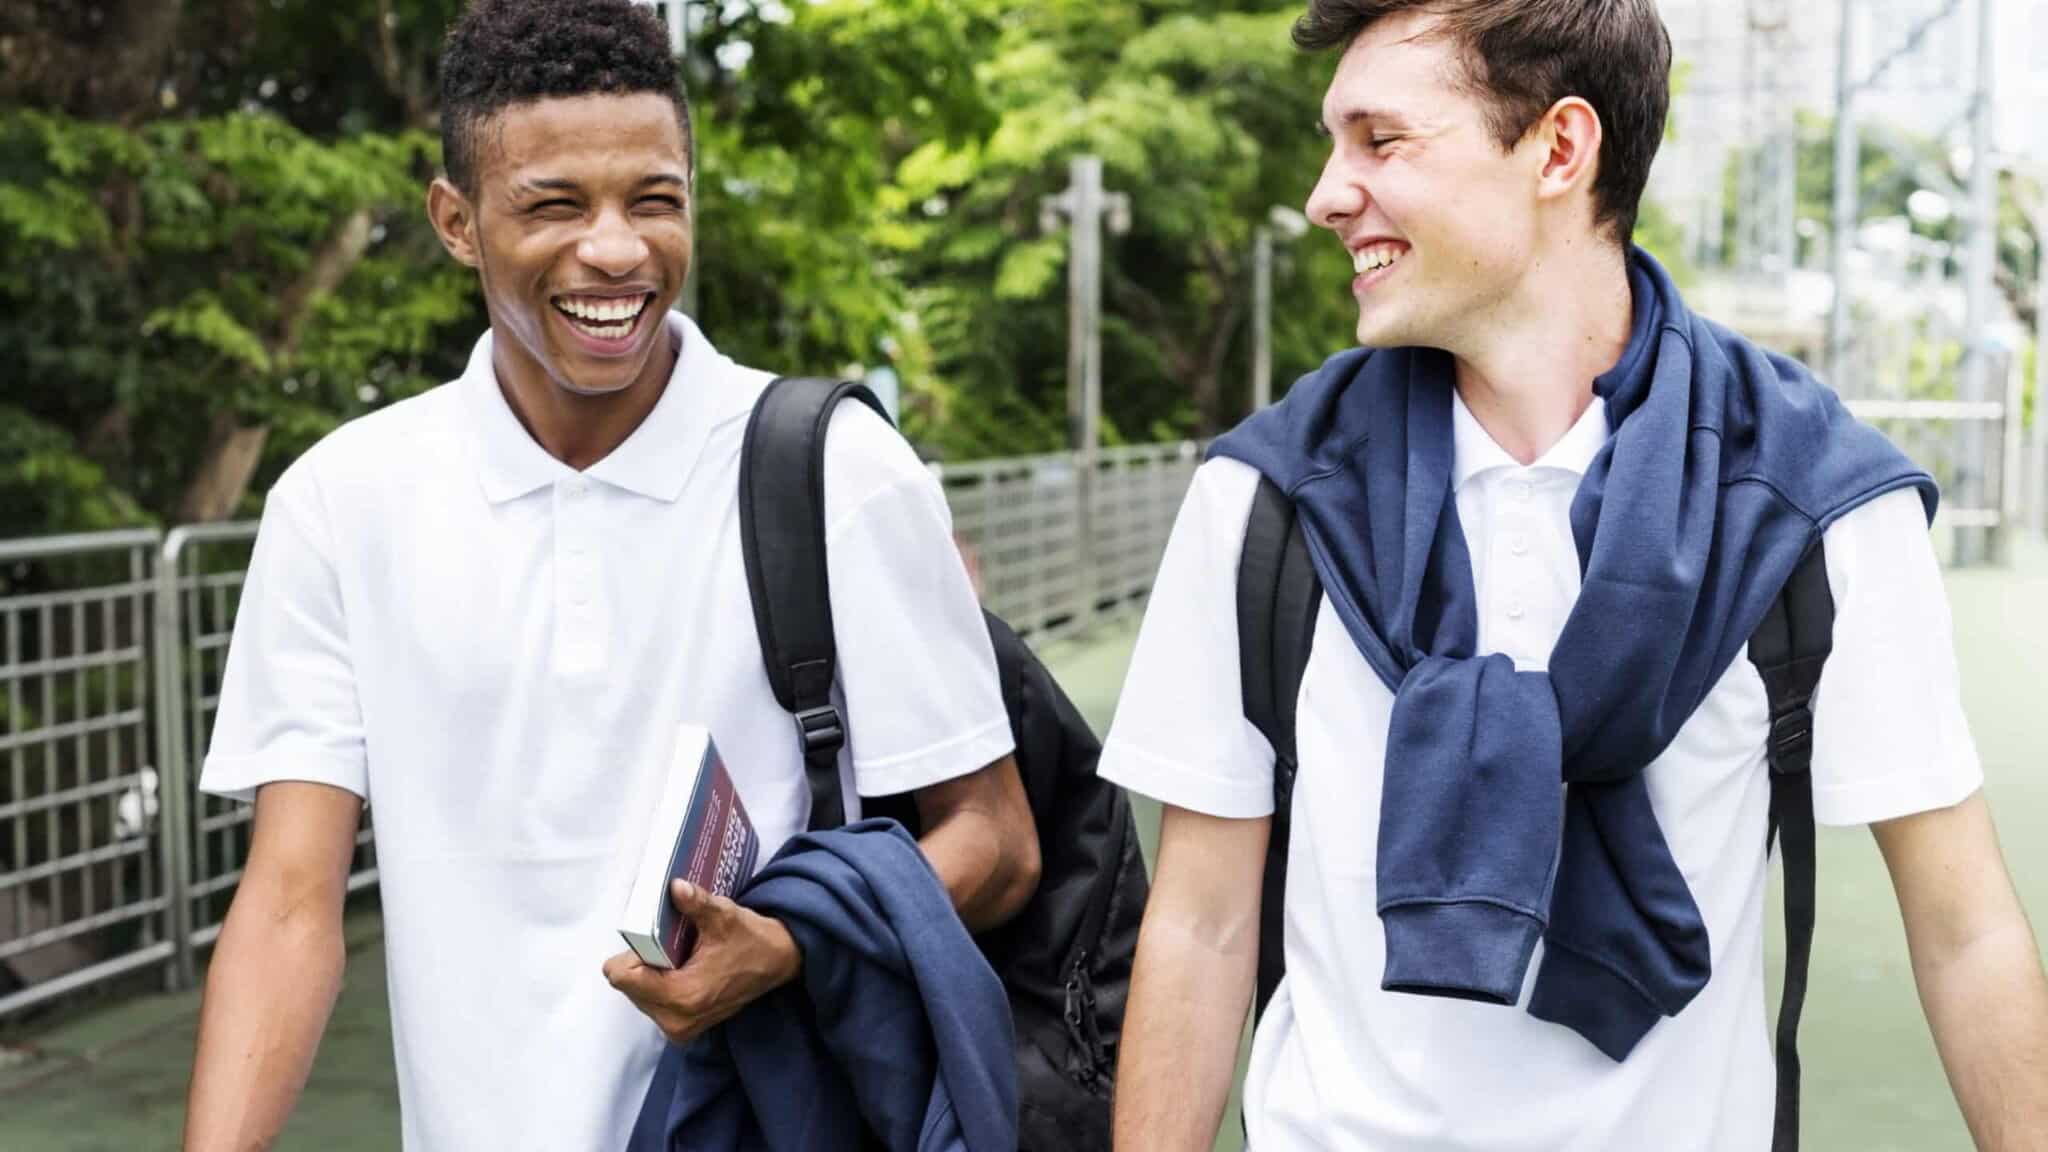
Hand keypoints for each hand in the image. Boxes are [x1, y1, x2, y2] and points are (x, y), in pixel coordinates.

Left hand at [603, 879, 801, 1045]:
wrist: (777, 963)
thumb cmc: (751, 940)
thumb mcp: (724, 916)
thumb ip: (696, 903)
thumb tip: (675, 887)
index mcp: (682, 996)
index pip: (622, 977)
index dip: (632, 951)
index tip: (655, 937)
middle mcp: (675, 1020)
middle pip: (628, 984)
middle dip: (643, 961)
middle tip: (672, 945)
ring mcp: (678, 1028)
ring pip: (637, 993)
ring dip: (652, 972)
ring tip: (680, 956)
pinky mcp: (682, 1028)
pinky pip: (651, 1001)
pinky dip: (660, 982)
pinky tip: (683, 969)